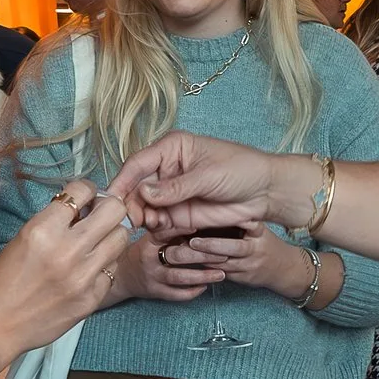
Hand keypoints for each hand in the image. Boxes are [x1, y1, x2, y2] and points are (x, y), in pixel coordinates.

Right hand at [0, 181, 136, 362]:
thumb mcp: (20, 239)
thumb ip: (53, 223)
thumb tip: (80, 209)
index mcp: (43, 230)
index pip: (83, 190)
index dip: (85, 190)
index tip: (83, 197)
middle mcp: (67, 250)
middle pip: (114, 209)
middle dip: (106, 207)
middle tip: (97, 216)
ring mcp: (84, 276)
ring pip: (122, 237)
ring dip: (111, 235)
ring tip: (96, 242)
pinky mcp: (92, 298)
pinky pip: (113, 270)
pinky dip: (104, 265)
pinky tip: (88, 269)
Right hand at [110, 132, 295, 234]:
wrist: (266, 192)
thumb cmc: (242, 170)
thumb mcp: (209, 176)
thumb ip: (177, 187)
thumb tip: (145, 193)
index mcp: (172, 148)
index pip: (138, 163)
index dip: (123, 180)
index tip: (112, 197)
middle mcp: (167, 170)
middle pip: (136, 187)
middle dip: (131, 203)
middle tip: (131, 218)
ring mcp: (172, 193)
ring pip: (144, 207)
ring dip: (143, 217)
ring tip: (152, 223)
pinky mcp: (180, 213)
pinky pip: (158, 222)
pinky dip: (156, 228)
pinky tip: (163, 229)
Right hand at [114, 223, 223, 302]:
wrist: (120, 276)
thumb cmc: (142, 253)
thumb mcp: (150, 238)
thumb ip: (169, 232)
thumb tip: (198, 222)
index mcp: (149, 242)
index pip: (165, 233)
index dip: (182, 229)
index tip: (200, 227)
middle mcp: (150, 259)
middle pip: (177, 256)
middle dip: (203, 255)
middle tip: (224, 254)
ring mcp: (153, 277)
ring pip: (179, 277)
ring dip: (202, 276)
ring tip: (221, 274)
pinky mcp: (156, 292)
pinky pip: (176, 294)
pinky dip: (192, 292)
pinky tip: (206, 287)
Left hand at [177, 224, 308, 299]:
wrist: (285, 269)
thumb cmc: (265, 242)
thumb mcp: (259, 228)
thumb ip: (241, 219)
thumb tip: (213, 205)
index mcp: (259, 233)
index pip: (246, 225)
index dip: (228, 221)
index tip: (210, 216)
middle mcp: (254, 249)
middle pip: (230, 248)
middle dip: (209, 245)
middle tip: (190, 241)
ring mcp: (248, 266)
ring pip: (221, 264)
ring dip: (200, 259)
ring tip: (179, 254)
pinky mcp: (242, 279)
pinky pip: (221, 274)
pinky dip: (205, 270)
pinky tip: (189, 265)